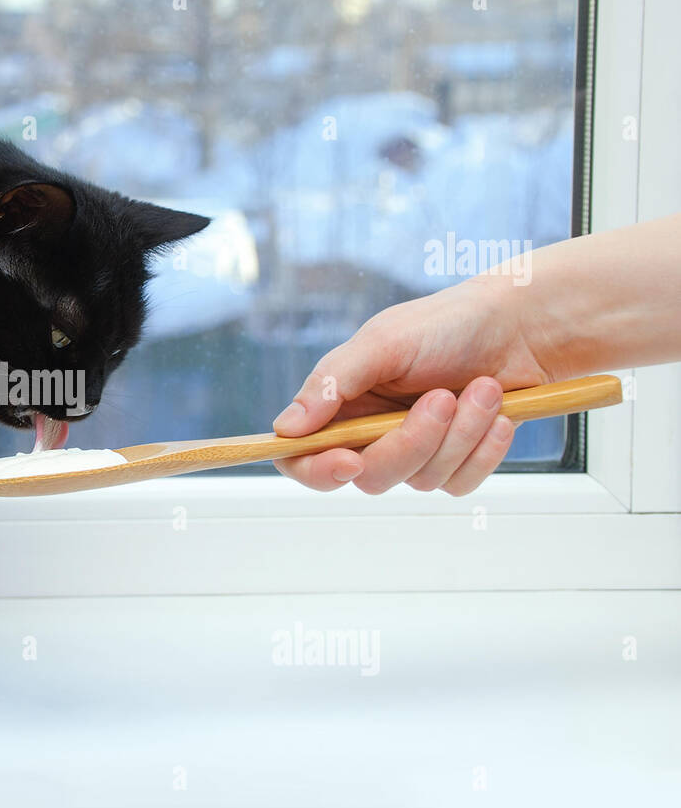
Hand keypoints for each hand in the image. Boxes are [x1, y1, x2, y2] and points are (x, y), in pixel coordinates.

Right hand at [272, 277, 550, 494]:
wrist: (521, 327)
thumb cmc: (447, 325)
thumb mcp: (382, 342)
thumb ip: (332, 383)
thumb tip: (286, 427)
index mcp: (340, 405)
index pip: (302, 458)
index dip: (317, 470)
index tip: (350, 459)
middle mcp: (370, 434)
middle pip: (369, 476)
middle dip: (412, 442)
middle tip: (442, 398)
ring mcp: (414, 452)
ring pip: (421, 480)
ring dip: (459, 435)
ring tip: (483, 388)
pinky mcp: (455, 463)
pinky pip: (460, 483)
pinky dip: (484, 450)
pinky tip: (497, 415)